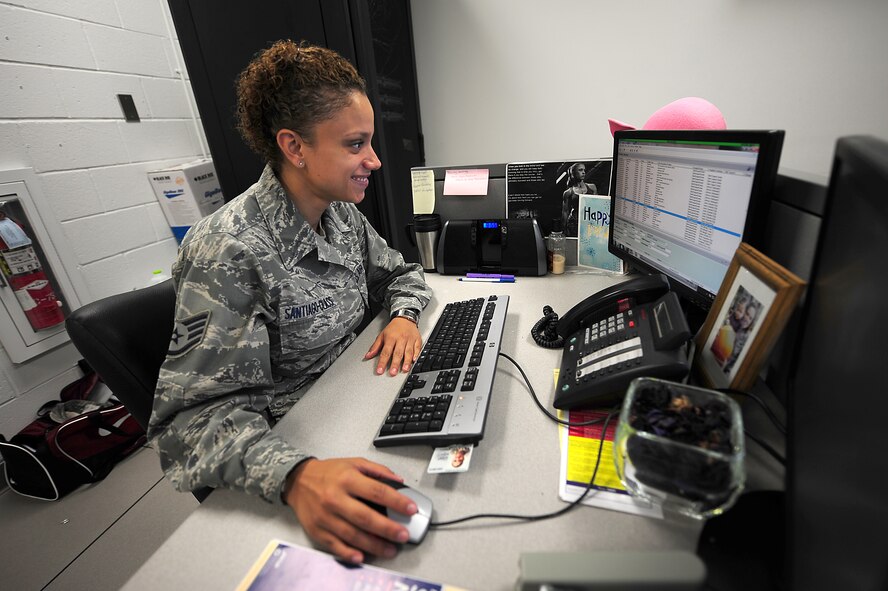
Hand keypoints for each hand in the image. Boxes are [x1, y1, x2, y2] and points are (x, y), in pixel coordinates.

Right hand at [284, 458, 417, 563]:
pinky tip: (362, 556)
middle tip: (403, 534)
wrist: (298, 481)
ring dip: (374, 545)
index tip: (411, 509)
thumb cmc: (328, 473)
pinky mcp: (317, 531)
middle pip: (365, 517)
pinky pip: (335, 545)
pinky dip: (349, 553)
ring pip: (352, 535)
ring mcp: (325, 516)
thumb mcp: (354, 462)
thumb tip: (399, 481)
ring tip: (390, 549)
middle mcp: (335, 498)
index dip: (397, 501)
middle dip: (387, 528)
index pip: (377, 491)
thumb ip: (378, 471)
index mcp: (347, 478)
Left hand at [364, 317, 421, 375]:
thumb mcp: (382, 335)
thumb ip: (375, 346)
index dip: (382, 362)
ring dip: (406, 361)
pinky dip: (416, 354)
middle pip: (397, 353)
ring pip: (408, 352)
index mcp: (391, 338)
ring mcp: (410, 339)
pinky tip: (414, 360)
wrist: (405, 318)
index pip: (385, 352)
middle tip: (393, 373)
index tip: (380, 370)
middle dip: (395, 363)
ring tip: (404, 369)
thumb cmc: (393, 328)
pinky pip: (417, 348)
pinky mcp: (417, 340)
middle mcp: (400, 339)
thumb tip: (368, 355)